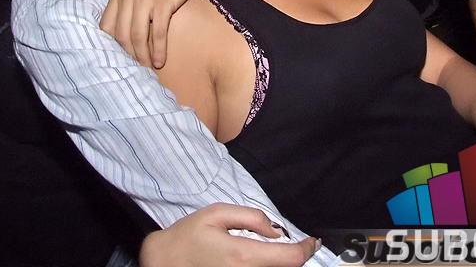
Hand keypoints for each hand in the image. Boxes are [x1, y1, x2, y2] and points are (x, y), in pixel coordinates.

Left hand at [100, 0, 201, 67]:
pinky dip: (159, 49)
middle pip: (121, 35)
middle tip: (138, 67)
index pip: (107, 28)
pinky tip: (161, 60)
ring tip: (149, 67)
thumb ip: (127, 10)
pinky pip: (157, 32)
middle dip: (129, 55)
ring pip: (138, 36)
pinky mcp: (162, 2)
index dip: (113, 46)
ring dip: (143, 56)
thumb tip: (124, 42)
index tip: (123, 58)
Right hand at [139, 203, 319, 266]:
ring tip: (274, 251)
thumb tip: (275, 230)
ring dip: (279, 264)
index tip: (312, 241)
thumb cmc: (187, 237)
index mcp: (242, 255)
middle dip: (293, 257)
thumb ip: (251, 217)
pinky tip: (259, 260)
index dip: (307, 249)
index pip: (291, 259)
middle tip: (294, 244)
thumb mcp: (216, 214)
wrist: (163, 263)